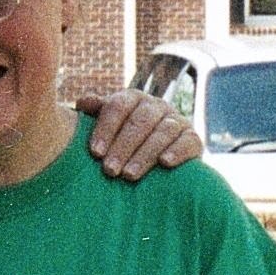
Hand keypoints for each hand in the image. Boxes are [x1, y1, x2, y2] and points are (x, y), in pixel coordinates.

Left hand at [76, 89, 202, 180]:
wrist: (159, 153)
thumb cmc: (122, 138)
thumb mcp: (108, 124)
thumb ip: (96, 112)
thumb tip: (82, 103)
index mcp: (133, 98)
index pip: (118, 107)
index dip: (106, 129)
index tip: (95, 152)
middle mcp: (156, 105)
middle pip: (139, 121)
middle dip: (122, 147)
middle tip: (109, 170)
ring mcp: (177, 120)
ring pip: (162, 133)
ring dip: (144, 155)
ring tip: (129, 175)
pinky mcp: (193, 137)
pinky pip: (187, 141)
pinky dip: (177, 151)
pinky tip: (165, 163)